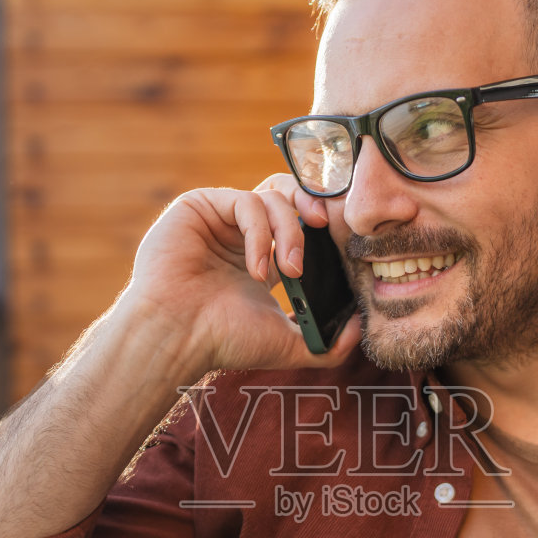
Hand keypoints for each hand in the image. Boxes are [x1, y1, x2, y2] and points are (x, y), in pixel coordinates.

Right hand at [119, 174, 360, 378]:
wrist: (178, 337)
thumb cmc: (223, 341)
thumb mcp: (288, 344)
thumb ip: (327, 343)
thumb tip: (359, 329)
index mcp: (263, 257)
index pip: (301, 221)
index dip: (325, 223)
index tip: (346, 239)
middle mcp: (241, 232)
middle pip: (290, 193)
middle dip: (315, 205)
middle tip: (328, 228)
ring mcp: (220, 216)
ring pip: (273, 196)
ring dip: (290, 231)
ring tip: (289, 270)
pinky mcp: (200, 205)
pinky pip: (246, 201)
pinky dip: (260, 233)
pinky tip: (257, 268)